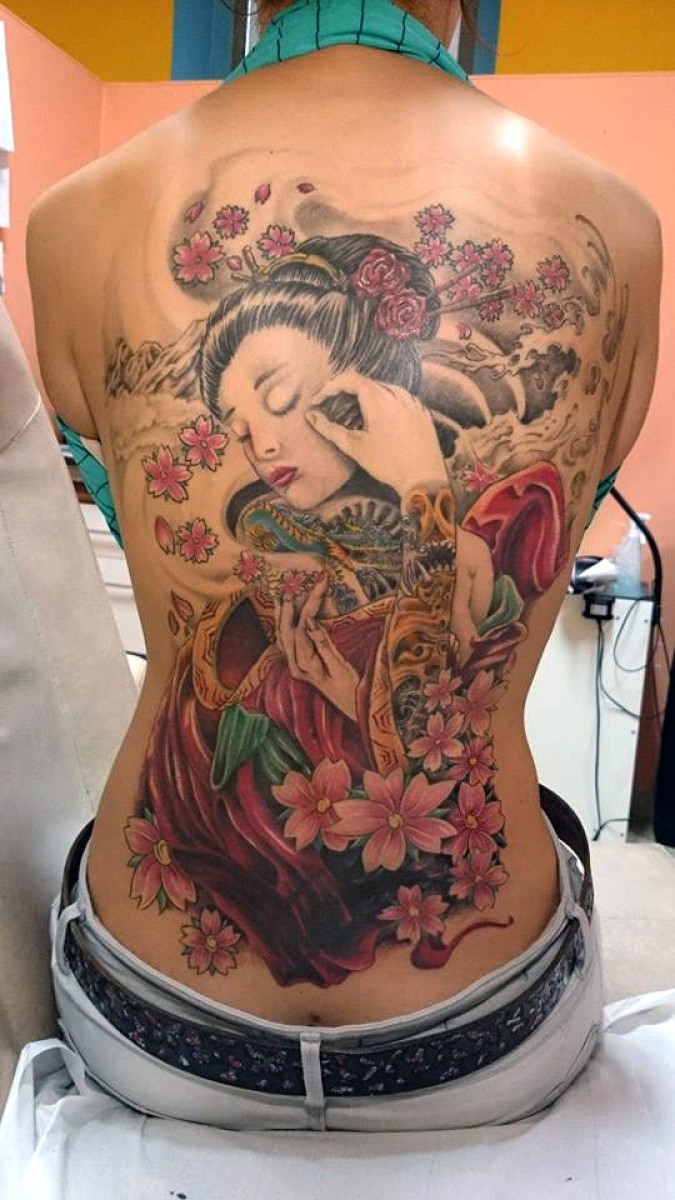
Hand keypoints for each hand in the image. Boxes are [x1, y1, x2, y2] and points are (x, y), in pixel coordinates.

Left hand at [274, 575, 358, 720]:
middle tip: (294, 588)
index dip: (309, 608)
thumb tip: (310, 621)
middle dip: (291, 608)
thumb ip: (323, 644)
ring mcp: (295, 667)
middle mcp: (295, 667)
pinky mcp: (300, 666)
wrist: (353, 707)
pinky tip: (285, 617)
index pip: (302, 630)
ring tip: (282, 597)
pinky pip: (287, 643)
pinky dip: (285, 627)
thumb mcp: (340, 666)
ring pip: (283, 637)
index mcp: (305, 666)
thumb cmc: (351, 688)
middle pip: (288, 632)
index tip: (318, 589)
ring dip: (282, 617)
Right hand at [305, 369, 446, 496]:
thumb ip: (330, 429)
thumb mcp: (355, 447)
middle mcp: (397, 393)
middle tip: (331, 408)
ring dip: (364, 399)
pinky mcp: (421, 411)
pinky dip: (383, 405)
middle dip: (345, 393)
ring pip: (383, 390)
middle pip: (366, 383)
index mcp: (378, 397)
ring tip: (353, 417)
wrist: (425, 478)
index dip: (329, 387)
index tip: (318, 402)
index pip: (349, 378)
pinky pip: (398, 400)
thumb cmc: (388, 462)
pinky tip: (378, 423)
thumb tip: (311, 416)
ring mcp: (412, 401)